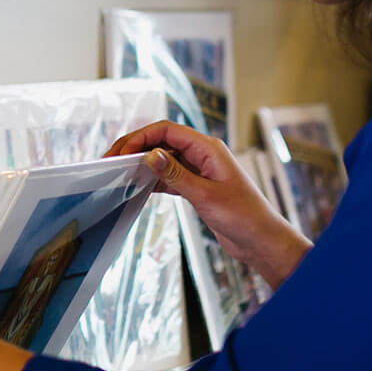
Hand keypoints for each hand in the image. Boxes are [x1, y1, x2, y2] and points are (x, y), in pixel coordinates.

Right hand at [107, 121, 311, 288]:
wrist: (260, 240)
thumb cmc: (243, 216)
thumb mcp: (205, 195)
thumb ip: (176, 174)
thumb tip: (149, 154)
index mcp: (209, 149)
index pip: (167, 131)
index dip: (141, 137)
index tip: (120, 152)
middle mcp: (204, 155)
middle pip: (163, 142)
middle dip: (136, 148)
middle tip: (110, 161)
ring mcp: (201, 171)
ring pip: (165, 160)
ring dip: (143, 164)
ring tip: (119, 173)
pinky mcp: (198, 188)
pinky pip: (170, 177)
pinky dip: (154, 180)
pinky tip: (138, 186)